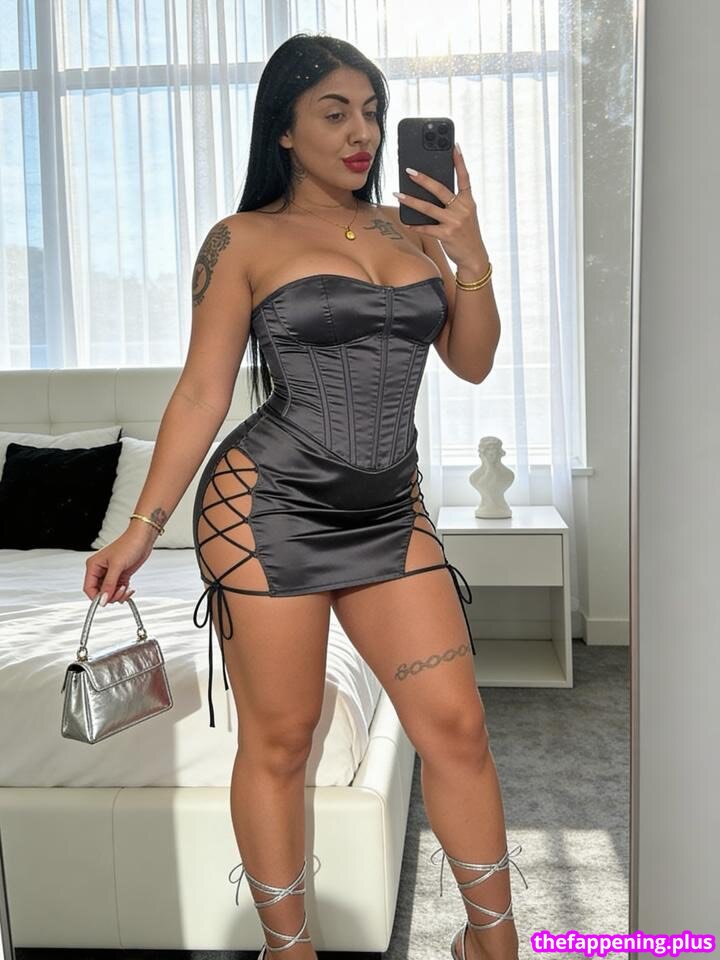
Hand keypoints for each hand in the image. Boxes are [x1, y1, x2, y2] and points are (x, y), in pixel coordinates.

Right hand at [83, 527, 154, 604]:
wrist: (143, 538)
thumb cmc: (129, 544)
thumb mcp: (117, 565)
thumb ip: (109, 584)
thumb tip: (103, 599)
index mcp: (94, 565)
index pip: (88, 588)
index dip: (96, 597)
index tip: (106, 601)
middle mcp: (100, 570)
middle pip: (99, 592)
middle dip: (110, 595)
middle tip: (120, 591)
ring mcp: (111, 573)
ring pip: (109, 592)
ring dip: (118, 594)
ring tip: (126, 588)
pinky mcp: (120, 575)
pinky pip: (118, 590)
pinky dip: (123, 592)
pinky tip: (129, 588)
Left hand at [393, 144, 486, 270]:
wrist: (474, 256)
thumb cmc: (466, 233)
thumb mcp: (466, 215)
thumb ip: (454, 203)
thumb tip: (432, 191)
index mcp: (468, 201)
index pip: (464, 178)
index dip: (460, 161)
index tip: (454, 146)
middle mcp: (462, 209)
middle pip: (441, 190)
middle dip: (424, 179)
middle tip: (409, 171)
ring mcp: (454, 222)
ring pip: (429, 208)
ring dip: (411, 201)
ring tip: (398, 194)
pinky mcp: (447, 235)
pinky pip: (427, 228)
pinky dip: (415, 225)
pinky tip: (406, 222)